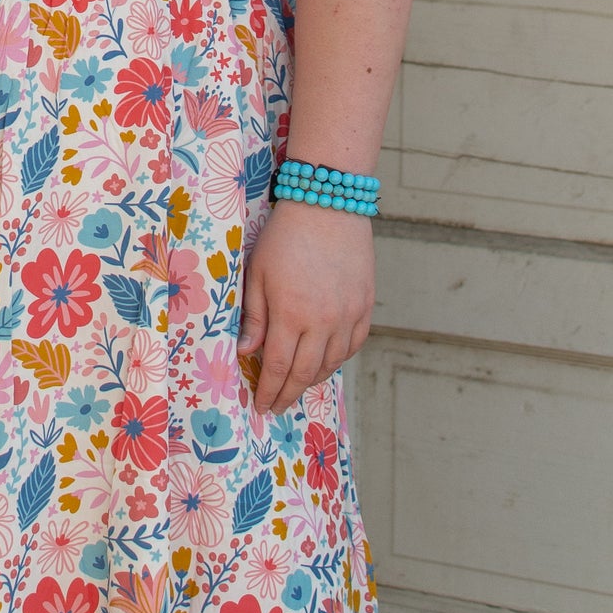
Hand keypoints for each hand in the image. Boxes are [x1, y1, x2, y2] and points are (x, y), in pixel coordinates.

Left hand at [237, 201, 374, 415]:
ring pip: (332, 363)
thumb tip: (246, 352)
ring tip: (298, 385)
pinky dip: (339, 359)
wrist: (328, 206)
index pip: (277, 367)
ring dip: (313, 379)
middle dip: (288, 394)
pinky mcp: (365, 306)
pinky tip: (326, 361)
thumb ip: (254, 316)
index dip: (269, 390)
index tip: (262, 405)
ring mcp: (348, 315)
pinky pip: (353, 345)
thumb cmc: (285, 237)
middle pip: (304, 372)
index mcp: (291, 314)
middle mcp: (323, 322)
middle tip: (277, 406)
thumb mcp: (258, 273)